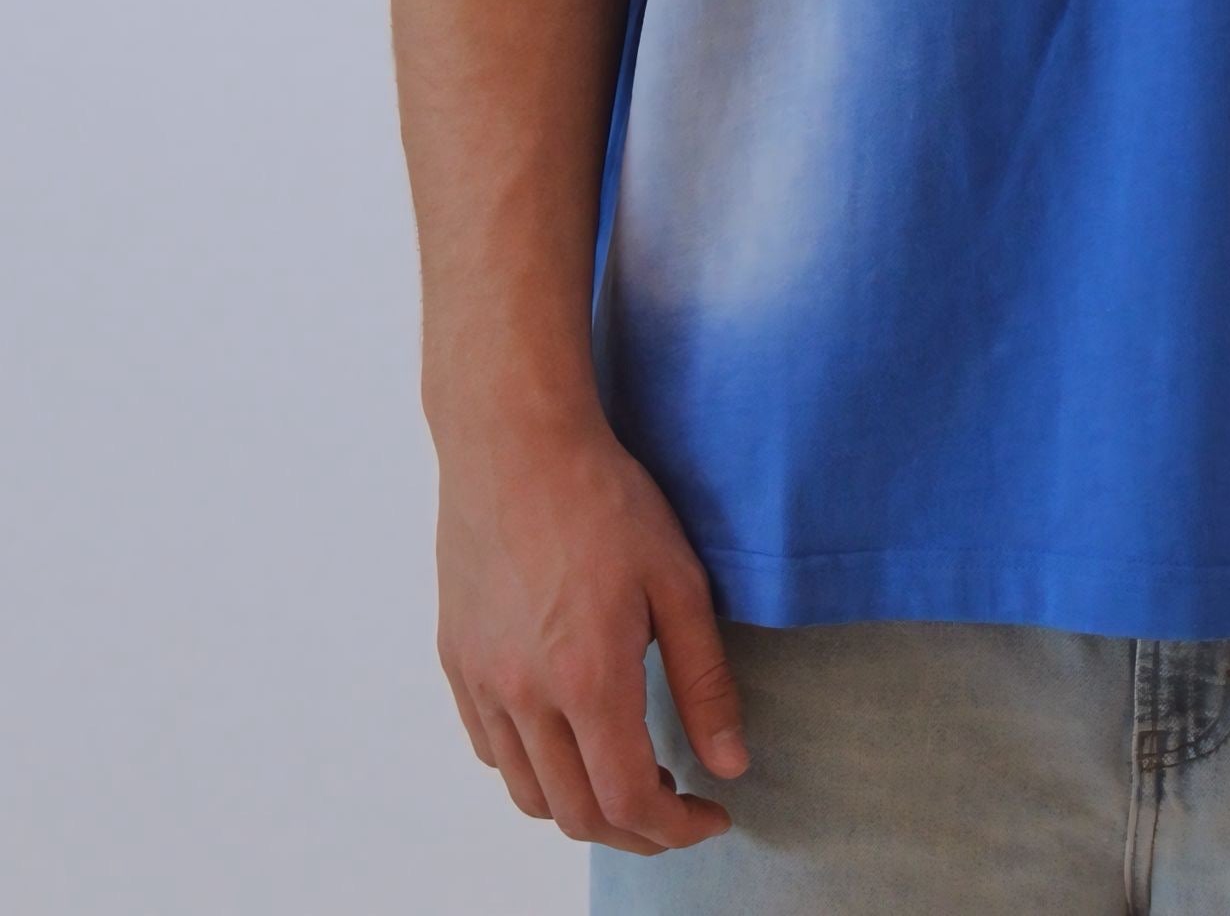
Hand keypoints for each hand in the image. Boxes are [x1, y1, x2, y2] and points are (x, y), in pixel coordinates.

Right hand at [433, 405, 747, 853]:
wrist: (515, 440)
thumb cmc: (602, 498)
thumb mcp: (678, 581)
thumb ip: (704, 681)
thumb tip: (730, 764)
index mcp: (587, 679)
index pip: (629, 801)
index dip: (675, 828)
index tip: (710, 814)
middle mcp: (524, 696)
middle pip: (576, 814)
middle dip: (634, 831)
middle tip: (675, 805)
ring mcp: (481, 682)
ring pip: (528, 793)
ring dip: (581, 806)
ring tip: (625, 773)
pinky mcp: (456, 661)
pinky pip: (490, 749)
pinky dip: (533, 768)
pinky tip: (568, 735)